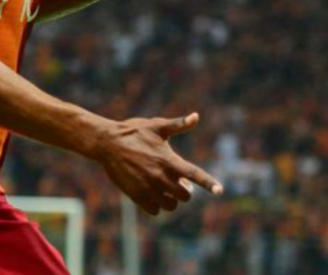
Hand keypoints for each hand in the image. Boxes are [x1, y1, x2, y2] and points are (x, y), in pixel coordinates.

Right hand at [92, 112, 222, 215]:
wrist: (107, 143)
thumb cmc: (134, 132)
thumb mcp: (157, 126)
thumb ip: (178, 124)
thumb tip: (196, 116)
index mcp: (169, 160)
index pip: (195, 174)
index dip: (209, 183)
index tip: (220, 190)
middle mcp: (161, 177)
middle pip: (185, 196)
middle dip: (185, 190)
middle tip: (178, 182)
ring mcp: (148, 188)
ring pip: (171, 205)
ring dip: (171, 199)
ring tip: (166, 189)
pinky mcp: (137, 196)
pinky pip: (154, 211)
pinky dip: (157, 206)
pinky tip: (153, 194)